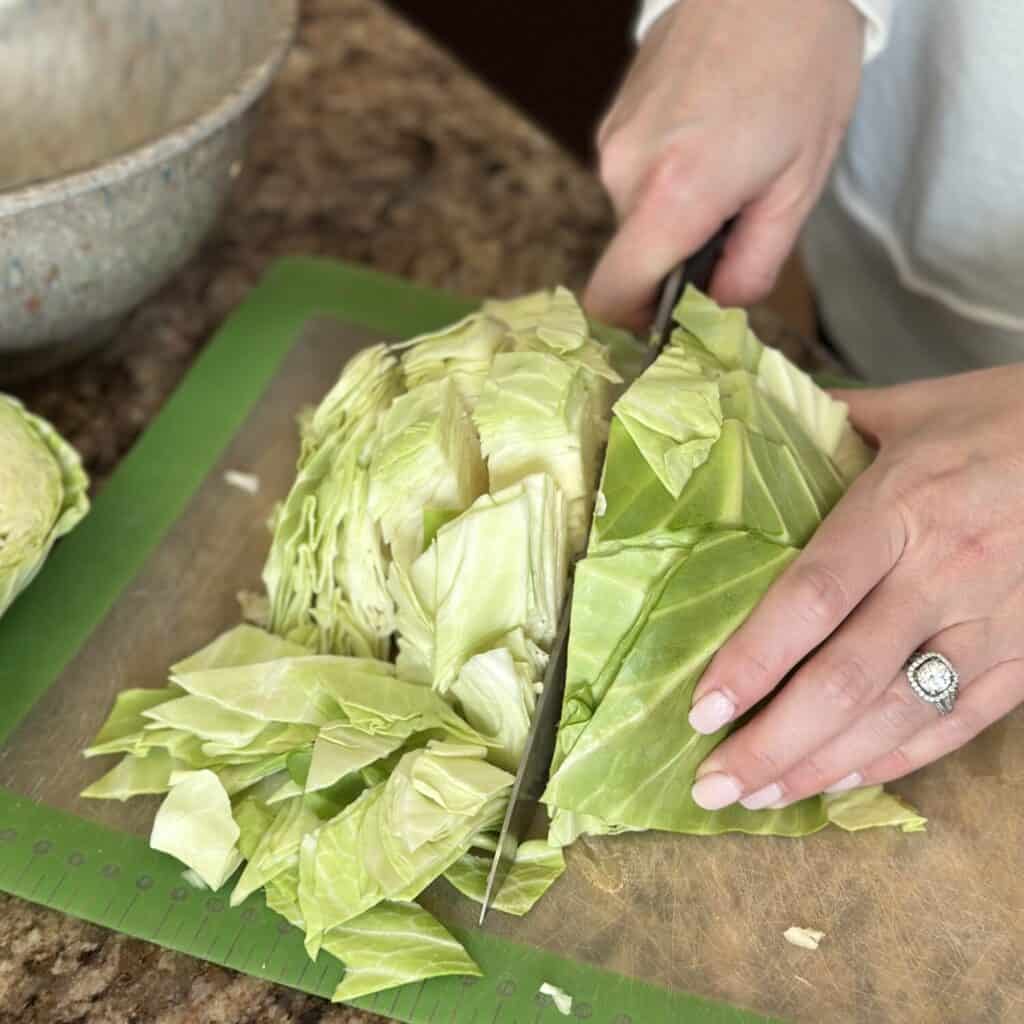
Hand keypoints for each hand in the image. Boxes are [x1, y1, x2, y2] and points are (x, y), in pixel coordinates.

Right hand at [583, 0, 863, 329]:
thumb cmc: (802, 68)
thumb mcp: (799, 185)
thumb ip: (753, 266)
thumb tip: (716, 307)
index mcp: (673, 196)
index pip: (612, 296)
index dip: (636, 322)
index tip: (671, 317)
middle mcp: (625, 171)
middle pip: (633, 257)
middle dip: (678, 254)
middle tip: (735, 215)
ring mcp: (612, 140)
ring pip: (634, 215)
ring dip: (674, 211)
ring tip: (727, 161)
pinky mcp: (612, 118)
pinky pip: (631, 175)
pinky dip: (665, 175)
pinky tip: (707, 135)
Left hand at [687, 364, 1023, 810]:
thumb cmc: (1005, 418)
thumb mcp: (910, 407)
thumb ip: (826, 424)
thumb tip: (747, 427)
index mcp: (899, 508)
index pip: (812, 598)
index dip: (754, 661)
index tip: (703, 709)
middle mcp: (942, 574)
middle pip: (845, 678)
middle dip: (772, 743)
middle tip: (713, 784)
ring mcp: (991, 623)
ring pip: (897, 715)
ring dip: (822, 765)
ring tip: (761, 795)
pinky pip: (956, 723)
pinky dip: (895, 760)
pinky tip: (841, 781)